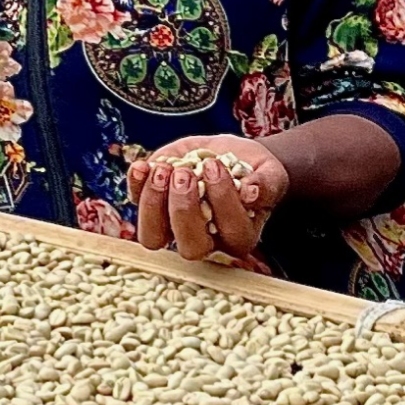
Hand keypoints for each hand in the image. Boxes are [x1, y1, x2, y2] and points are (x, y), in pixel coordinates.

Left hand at [128, 136, 287, 265]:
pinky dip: (135, 185)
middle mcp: (206, 240)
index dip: (222, 201)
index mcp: (239, 236)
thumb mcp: (269, 172)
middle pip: (190, 247)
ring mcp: (175, 227)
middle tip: (185, 173)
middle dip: (184, 209)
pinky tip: (144, 165)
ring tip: (163, 170)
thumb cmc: (253, 171)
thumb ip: (267, 183)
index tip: (215, 166)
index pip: (232, 233)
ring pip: (154, 238)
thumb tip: (252, 194)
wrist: (231, 157)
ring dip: (153, 204)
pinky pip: (136, 205)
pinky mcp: (153, 207)